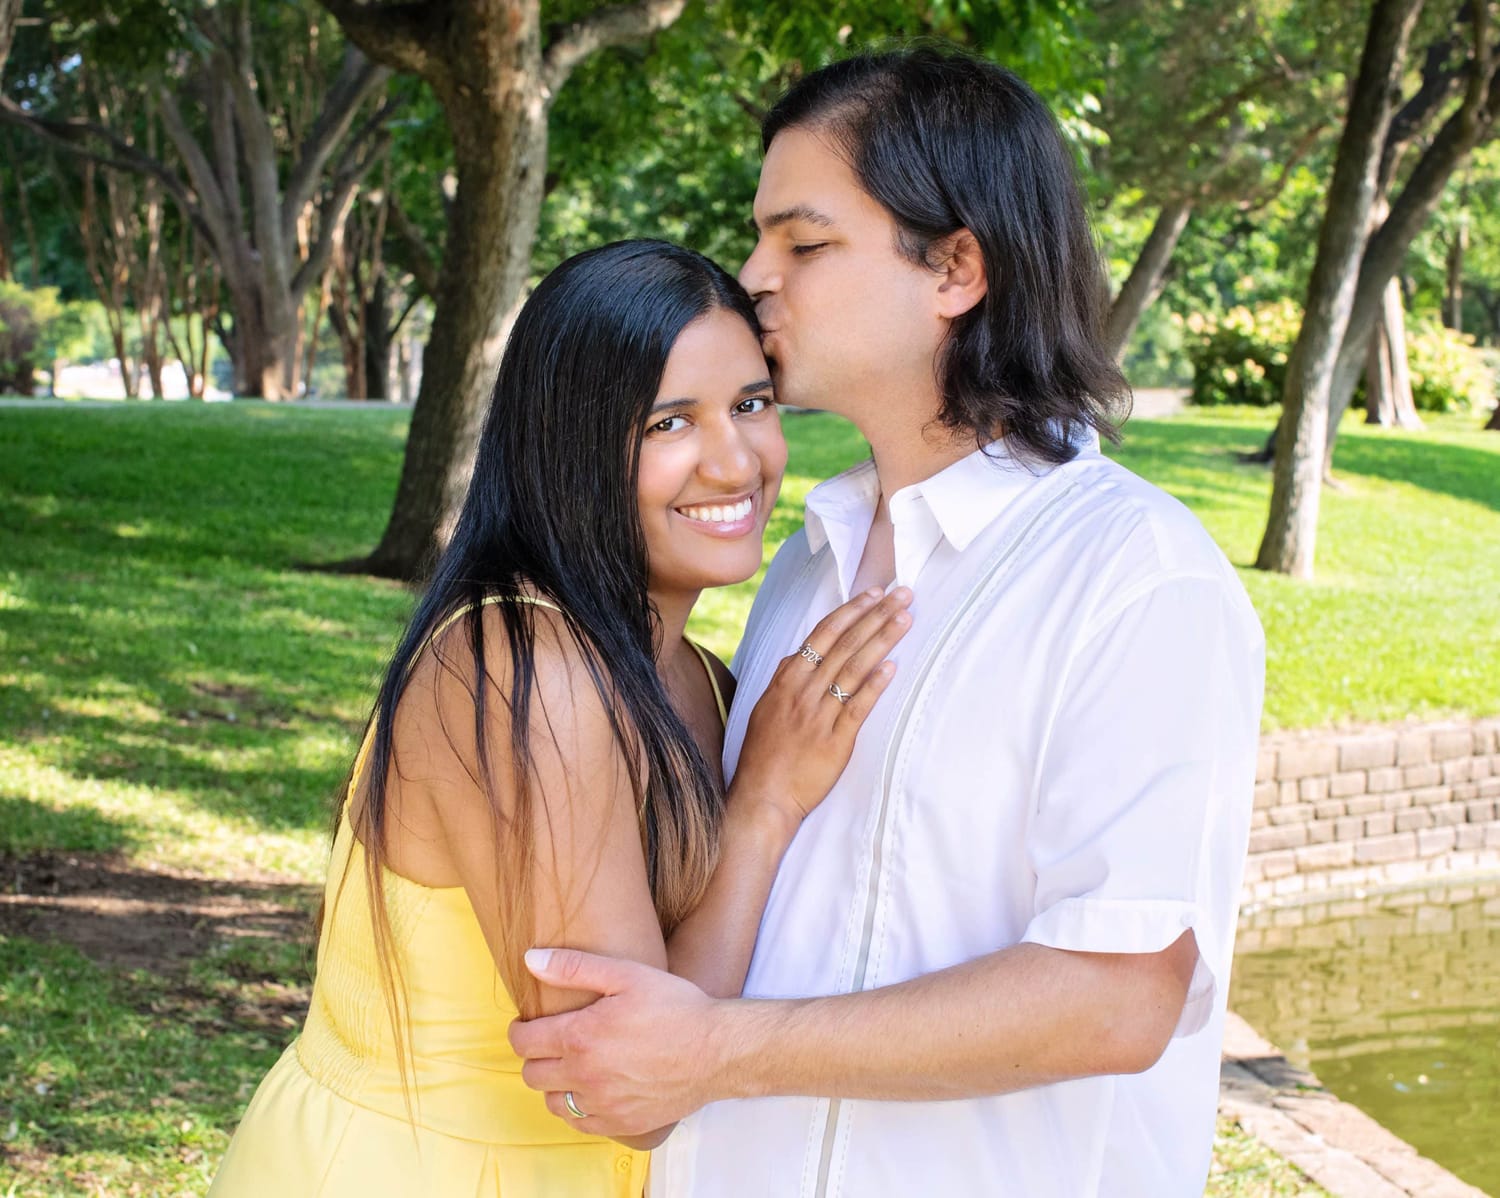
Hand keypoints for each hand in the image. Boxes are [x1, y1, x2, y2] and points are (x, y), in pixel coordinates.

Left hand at [509, 947, 725, 1136]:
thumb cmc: (675, 1007)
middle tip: (552, 1042)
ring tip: (572, 1065)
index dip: (520, 1030)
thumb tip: (530, 959)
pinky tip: (591, 1090)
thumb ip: (574, 967)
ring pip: (552, 1102)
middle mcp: (585, 1075)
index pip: (523, 1042)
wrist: (716, 1050)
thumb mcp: (626, 974)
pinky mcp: (620, 1123)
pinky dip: (576, 1108)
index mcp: (580, 1037)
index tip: (528, 1024)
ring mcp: (602, 1104)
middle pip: (532, 1074)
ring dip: (554, 1083)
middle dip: (535, 1056)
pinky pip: (579, 1123)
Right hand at [732, 585, 911, 825]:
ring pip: (854, 668)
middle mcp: (803, 692)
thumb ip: (784, 680)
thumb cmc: (763, 756)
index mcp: (786, 680)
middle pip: (845, 644)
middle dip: (875, 615)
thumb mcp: (765, 709)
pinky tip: (892, 666)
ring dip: (882, 640)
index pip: (822, 634)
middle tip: (903, 594)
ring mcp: (819, 715)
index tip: (874, 593)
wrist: (762, 797)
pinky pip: (858, 706)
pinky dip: (875, 684)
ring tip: (906, 619)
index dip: (851, 611)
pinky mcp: (835, 740)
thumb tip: (798, 656)